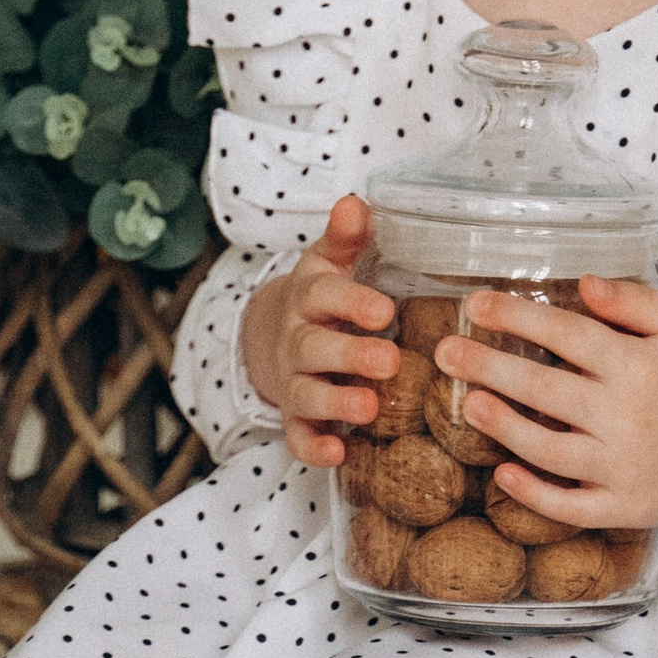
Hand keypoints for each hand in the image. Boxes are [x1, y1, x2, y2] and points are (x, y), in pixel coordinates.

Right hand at [243, 195, 398, 468]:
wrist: (268, 335)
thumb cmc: (320, 297)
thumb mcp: (329, 262)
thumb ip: (346, 236)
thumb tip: (356, 202)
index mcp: (310, 298)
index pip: (325, 296)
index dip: (352, 304)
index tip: (385, 311)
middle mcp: (296, 340)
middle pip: (316, 349)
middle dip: (350, 357)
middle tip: (389, 362)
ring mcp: (292, 381)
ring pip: (307, 395)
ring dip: (335, 404)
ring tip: (369, 410)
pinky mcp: (294, 417)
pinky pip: (297, 438)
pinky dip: (313, 449)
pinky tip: (337, 456)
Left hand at [435, 274, 657, 531]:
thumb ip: (634, 303)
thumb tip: (580, 283)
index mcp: (638, 366)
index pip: (564, 334)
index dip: (515, 316)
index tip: (475, 304)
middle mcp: (626, 417)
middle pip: (541, 388)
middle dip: (487, 366)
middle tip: (445, 351)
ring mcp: (624, 468)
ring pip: (546, 449)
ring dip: (501, 426)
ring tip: (470, 404)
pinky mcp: (628, 507)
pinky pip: (570, 507)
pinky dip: (533, 494)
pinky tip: (504, 473)